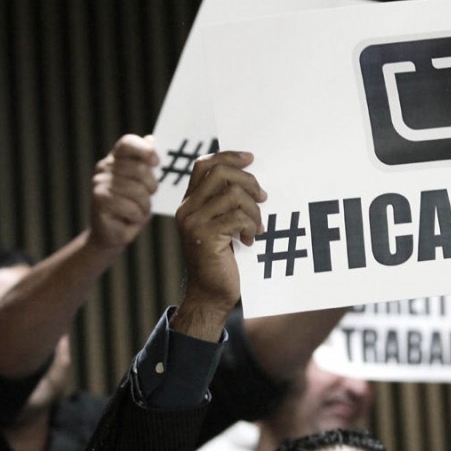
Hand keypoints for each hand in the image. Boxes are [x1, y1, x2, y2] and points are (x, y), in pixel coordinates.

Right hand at [89, 134, 159, 249]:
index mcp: (115, 158)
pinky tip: (128, 218)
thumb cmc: (131, 207)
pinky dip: (136, 216)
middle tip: (148, 196)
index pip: (128, 143)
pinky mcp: (99, 201)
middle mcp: (104, 167)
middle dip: (152, 186)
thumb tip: (151, 139)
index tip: (156, 163)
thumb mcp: (143, 184)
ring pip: (138, 191)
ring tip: (137, 210)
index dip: (145, 150)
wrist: (111, 233)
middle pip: (140, 168)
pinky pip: (131, 207)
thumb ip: (146, 163)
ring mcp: (99, 183)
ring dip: (144, 205)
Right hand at [172, 151, 265, 339]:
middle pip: (221, 173)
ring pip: (233, 194)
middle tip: (263, 198)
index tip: (251, 159)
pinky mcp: (205, 237)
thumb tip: (250, 178)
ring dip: (253, 209)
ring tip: (256, 226)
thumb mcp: (222, 225)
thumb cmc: (222, 260)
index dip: (229, 156)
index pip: (204, 165)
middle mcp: (187, 209)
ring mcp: (193, 223)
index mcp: (190, 202)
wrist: (211, 294)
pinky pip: (237, 216)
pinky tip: (249, 239)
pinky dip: (250, 225)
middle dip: (249, 181)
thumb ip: (227, 203)